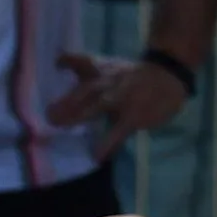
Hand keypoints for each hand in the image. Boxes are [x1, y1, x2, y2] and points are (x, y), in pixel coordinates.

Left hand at [46, 53, 188, 159]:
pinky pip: (118, 131)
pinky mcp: (133, 116)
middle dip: (65, 102)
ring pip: (96, 107)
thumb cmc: (134, 74)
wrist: (168, 74)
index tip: (54, 67)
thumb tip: (56, 64)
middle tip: (48, 116)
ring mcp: (120, 99)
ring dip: (78, 116)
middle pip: (83, 91)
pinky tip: (97, 156)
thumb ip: (84, 68)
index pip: (80, 61)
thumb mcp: (109, 66)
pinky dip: (107, 144)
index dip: (66, 61)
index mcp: (101, 69)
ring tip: (61, 127)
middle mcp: (107, 82)